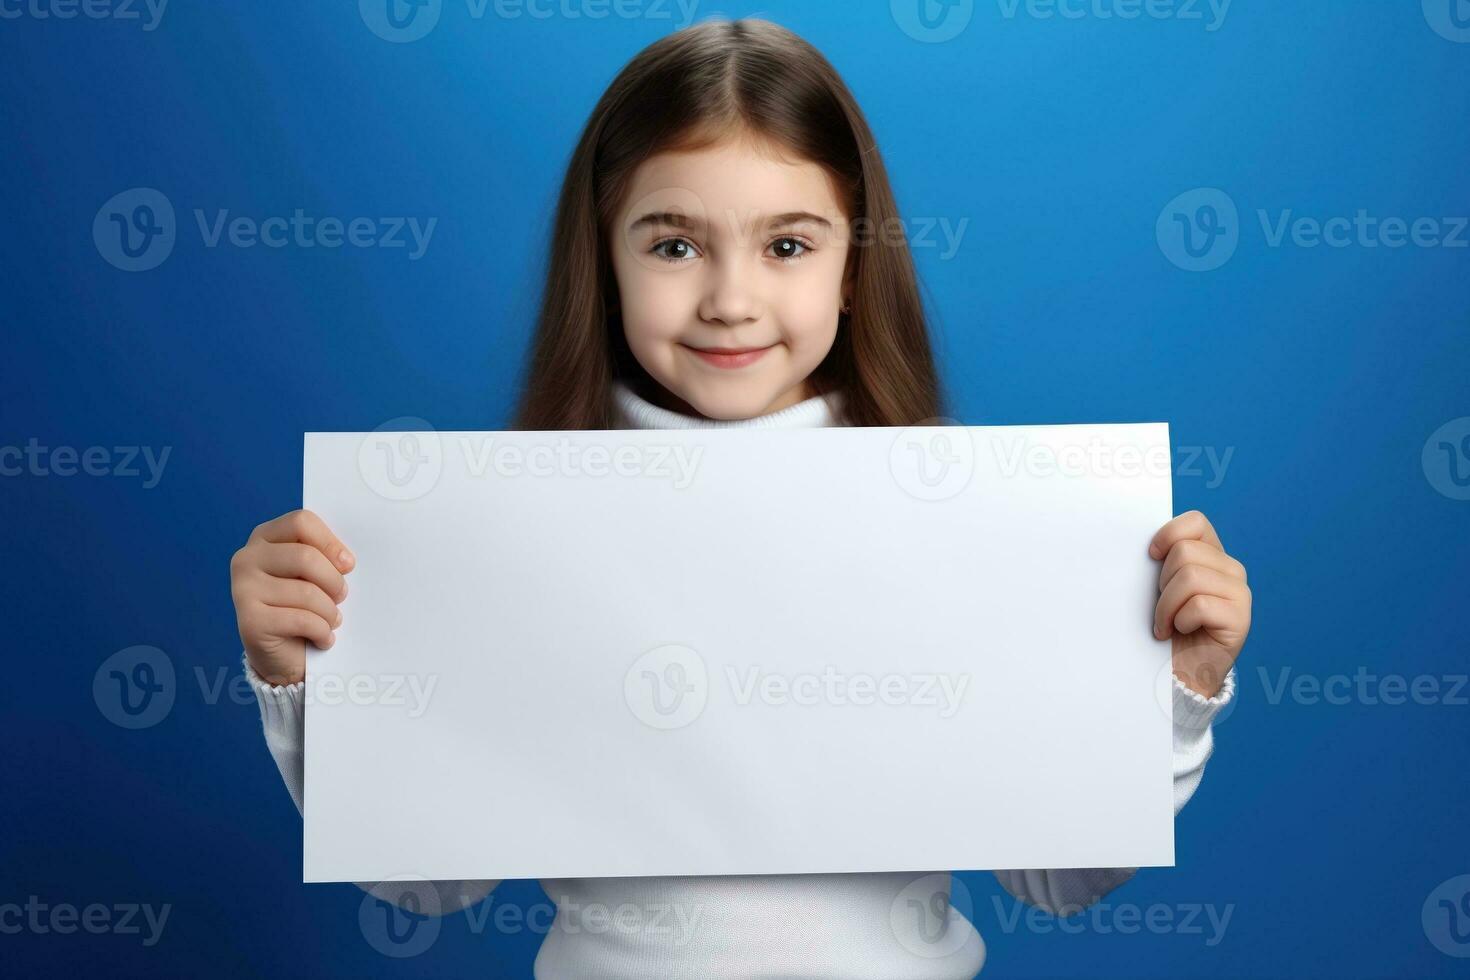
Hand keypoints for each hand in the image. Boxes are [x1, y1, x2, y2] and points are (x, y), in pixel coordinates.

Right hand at [230, 509, 354, 685]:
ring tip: (332, 620)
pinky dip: (322, 632)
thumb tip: (346, 561)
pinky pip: (301, 620)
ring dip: (330, 611)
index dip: (330, 542)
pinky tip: (322, 638)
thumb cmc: (303, 606)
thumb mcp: (313, 574)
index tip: (347, 565)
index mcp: (264, 538)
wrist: (284, 655)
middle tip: (341, 597)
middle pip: (305, 556)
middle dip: (333, 581)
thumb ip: (323, 557)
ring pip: (306, 592)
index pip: (301, 522)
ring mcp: (243, 589)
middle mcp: (246, 559)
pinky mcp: (249, 621)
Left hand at [1149, 510, 1250, 697]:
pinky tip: (1181, 632)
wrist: (1180, 672)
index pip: (1196, 522)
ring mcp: (1240, 593)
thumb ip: (1166, 562)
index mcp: (1213, 556)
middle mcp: (1232, 570)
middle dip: (1162, 582)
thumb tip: (1147, 546)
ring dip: (1167, 605)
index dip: (1168, 534)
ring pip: (1190, 576)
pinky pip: (1199, 604)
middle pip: (1185, 552)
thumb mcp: (1163, 588)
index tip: (1151, 556)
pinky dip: (1180, 621)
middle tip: (1163, 606)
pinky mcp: (1241, 617)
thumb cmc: (1167, 627)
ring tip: (1167, 623)